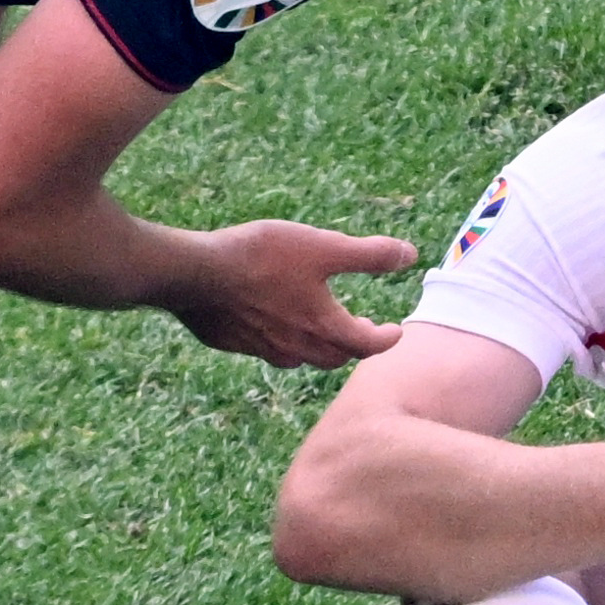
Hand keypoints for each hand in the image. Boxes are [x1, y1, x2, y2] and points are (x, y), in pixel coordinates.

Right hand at [166, 220, 421, 368]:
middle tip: (363, 329)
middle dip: (354, 345)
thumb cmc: (261, 258)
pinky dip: (283, 339)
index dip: (387, 338)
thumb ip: (368, 254)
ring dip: (319, 345)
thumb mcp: (322, 247)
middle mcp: (297, 347)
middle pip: (336, 357)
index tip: (396, 331)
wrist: (194, 274)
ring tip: (320, 325)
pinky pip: (268, 349)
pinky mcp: (235, 344)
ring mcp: (263, 349)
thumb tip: (410, 255)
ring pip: (301, 357)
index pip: (367, 345)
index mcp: (324, 327)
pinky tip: (274, 320)